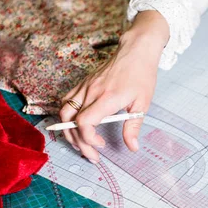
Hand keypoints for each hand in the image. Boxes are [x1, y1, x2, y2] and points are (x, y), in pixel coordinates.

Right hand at [59, 11, 168, 162]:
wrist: (136, 51)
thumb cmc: (141, 75)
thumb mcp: (143, 104)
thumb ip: (133, 127)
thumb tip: (132, 147)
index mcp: (107, 97)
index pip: (84, 122)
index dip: (88, 138)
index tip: (101, 145)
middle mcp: (91, 91)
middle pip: (71, 122)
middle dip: (79, 143)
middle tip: (92, 156)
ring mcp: (84, 87)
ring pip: (64, 112)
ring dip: (69, 131)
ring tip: (82, 144)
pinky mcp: (83, 84)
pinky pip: (66, 102)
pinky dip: (67, 117)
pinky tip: (76, 126)